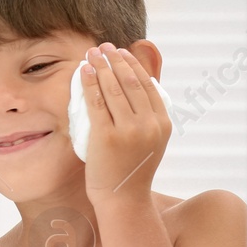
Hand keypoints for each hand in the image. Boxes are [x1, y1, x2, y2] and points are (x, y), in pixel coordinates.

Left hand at [79, 43, 169, 199]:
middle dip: (116, 59)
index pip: (148, 84)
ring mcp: (128, 130)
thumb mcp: (150, 140)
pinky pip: (96, 102)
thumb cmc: (132, 168)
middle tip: (104, 47)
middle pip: (130, 82)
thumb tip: (141, 84)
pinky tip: (83, 71)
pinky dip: (89, 83)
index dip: (133, 64)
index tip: (121, 52)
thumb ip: (147, 115)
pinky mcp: (106, 137)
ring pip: (113, 88)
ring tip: (91, 53)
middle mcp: (149, 124)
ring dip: (101, 66)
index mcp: (163, 123)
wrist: (123, 199)